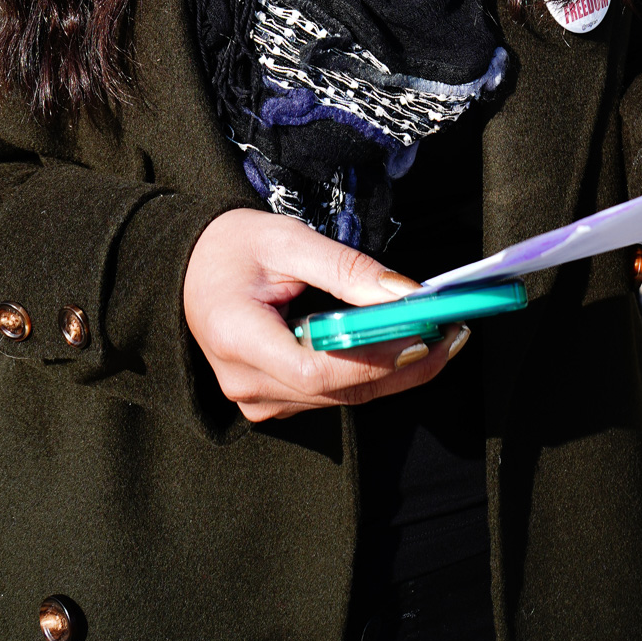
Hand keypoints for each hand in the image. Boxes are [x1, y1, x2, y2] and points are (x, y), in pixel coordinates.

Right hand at [182, 208, 463, 422]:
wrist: (188, 266)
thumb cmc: (231, 246)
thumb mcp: (287, 240)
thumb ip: (346, 268)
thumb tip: (406, 295)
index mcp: (237, 338)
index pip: (318, 369)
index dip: (377, 359)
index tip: (426, 335)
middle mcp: (245, 382)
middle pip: (338, 390)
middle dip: (402, 364)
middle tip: (453, 333)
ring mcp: (255, 399)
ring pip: (341, 398)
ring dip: (394, 371)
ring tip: (439, 335)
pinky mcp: (271, 400)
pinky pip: (331, 394)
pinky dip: (370, 372)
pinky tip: (400, 347)